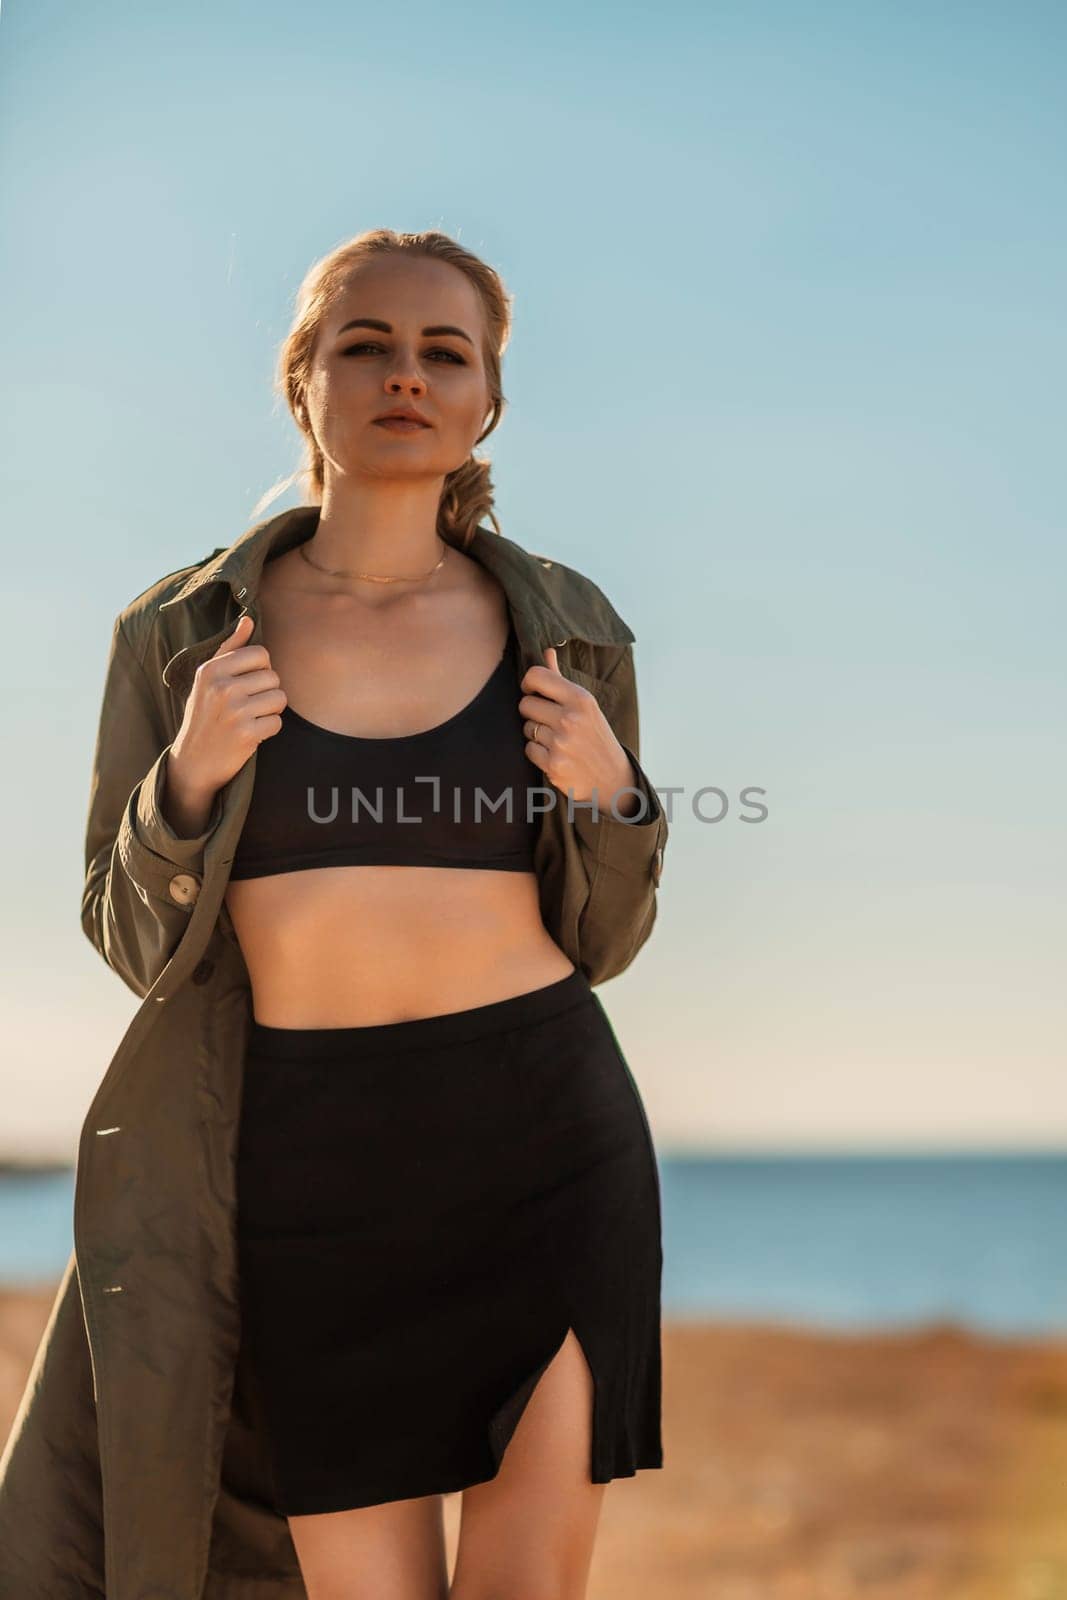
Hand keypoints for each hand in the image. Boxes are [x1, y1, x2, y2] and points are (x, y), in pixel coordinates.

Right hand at [168, 614, 287, 805]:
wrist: (193, 762)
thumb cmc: (204, 715)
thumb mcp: (207, 679)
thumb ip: (230, 649)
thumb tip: (249, 620)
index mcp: (211, 670)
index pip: (261, 654)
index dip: (260, 670)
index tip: (247, 684)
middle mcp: (221, 687)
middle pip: (273, 677)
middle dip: (267, 692)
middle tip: (247, 706)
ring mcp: (234, 711)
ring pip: (279, 698)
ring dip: (271, 711)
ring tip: (250, 718)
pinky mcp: (246, 734)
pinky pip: (278, 722)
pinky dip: (269, 729)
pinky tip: (251, 734)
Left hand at [518, 647, 639, 816]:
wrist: (613, 779)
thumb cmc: (596, 737)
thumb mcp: (586, 706)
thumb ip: (561, 680)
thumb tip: (547, 651)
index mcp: (581, 699)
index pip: (536, 676)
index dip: (528, 683)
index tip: (533, 691)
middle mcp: (571, 719)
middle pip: (525, 704)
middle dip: (532, 712)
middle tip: (548, 720)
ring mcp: (561, 743)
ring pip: (526, 728)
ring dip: (536, 733)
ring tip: (557, 739)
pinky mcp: (553, 766)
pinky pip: (529, 749)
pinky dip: (538, 753)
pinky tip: (555, 755)